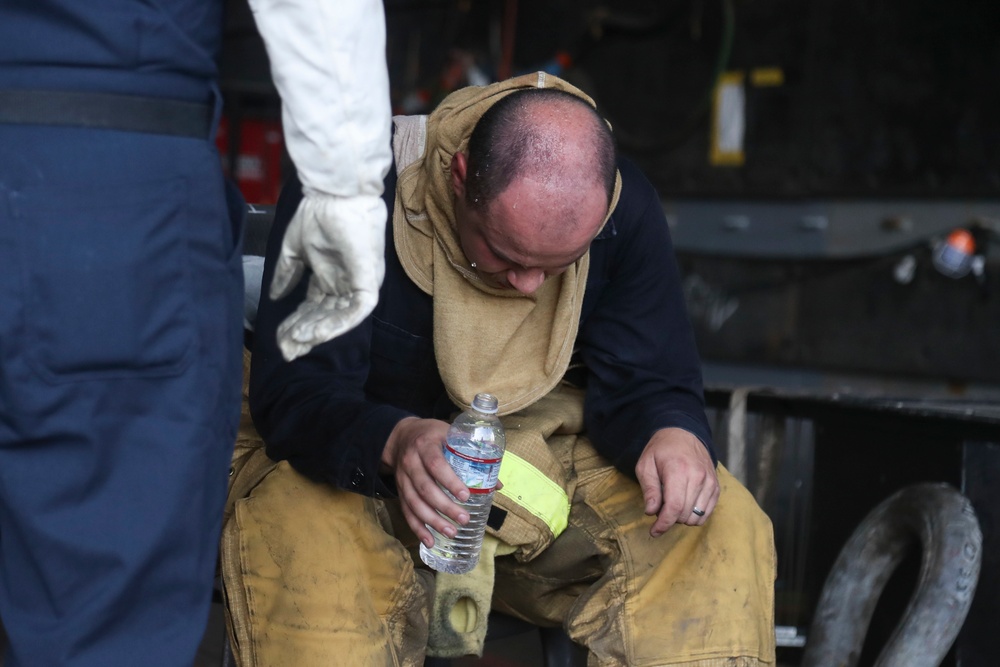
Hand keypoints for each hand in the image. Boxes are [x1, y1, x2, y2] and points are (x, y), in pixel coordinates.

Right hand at [270, 193, 385, 360]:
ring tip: (295, 341)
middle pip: (326, 318)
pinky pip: (356, 311)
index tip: (279, 338)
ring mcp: (360, 283)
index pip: (315, 308)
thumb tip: (275, 296)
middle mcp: (348, 284)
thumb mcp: (295, 248)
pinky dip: (336, 325)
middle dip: (304, 335)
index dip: (297, 324)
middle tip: (285, 348)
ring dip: (317, 332)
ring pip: (341, 319)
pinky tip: (314, 333)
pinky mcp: (369, 281)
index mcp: (333, 277)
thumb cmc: (318, 213)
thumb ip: (287, 274)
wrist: (332, 193)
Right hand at [381, 417, 471, 547]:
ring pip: (415, 503)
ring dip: (433, 521)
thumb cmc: (432, 435)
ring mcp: (402, 478)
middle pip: (425, 488)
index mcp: (425, 445)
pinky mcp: (399, 490)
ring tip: (451, 532)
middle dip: (444, 506)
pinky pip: (406, 511)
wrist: (401, 436)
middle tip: (464, 519)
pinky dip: (417, 528)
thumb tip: (496, 484)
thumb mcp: (450, 435)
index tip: (465, 495)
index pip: (436, 464)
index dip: (450, 481)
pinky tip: (430, 541)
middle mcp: (411, 462)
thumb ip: (472, 455)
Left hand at [635, 427, 718, 536]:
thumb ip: (649, 489)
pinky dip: (694, 516)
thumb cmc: (661, 450)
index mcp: (678, 470)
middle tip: (660, 508)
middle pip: (685, 514)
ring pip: (697, 517)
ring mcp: (710, 481)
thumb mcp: (645, 465)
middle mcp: (698, 477)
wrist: (683, 433)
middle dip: (669, 519)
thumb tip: (651, 512)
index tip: (654, 532)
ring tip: (672, 504)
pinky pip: (707, 512)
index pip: (674, 507)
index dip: (663, 524)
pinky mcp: (716, 486)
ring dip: (682, 518)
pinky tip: (684, 506)